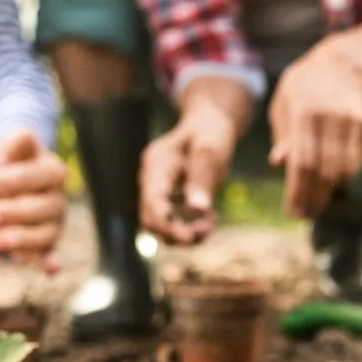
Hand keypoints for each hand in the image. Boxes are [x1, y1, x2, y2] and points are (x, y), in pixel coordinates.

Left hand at [0, 130, 66, 272]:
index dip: (2, 184)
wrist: (14, 185)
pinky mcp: (46, 244)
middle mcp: (58, 200)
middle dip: (10, 213)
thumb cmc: (11, 166)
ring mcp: (54, 224)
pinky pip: (48, 254)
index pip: (29, 178)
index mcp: (53, 171)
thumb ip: (14, 145)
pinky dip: (50, 262)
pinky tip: (51, 269)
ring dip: (23, 239)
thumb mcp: (9, 151)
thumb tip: (24, 134)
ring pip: (43, 234)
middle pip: (38, 209)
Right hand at [140, 104, 237, 245]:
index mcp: (157, 164)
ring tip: (210, 223)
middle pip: (150, 219)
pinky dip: (188, 224)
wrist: (208, 123)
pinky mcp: (165, 197)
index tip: (191, 238)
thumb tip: (198, 210)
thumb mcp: (211, 151)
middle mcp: (150, 179)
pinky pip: (170, 220)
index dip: (167, 225)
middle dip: (176, 232)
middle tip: (207, 230)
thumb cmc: (210, 133)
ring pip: (160, 223)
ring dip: (184, 231)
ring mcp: (155, 188)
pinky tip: (208, 217)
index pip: (153, 203)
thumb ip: (202, 179)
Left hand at [269, 40, 361, 219]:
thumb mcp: (282, 106)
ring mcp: (352, 120)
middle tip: (305, 214)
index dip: (298, 191)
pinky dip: (344, 176)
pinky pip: (357, 161)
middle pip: (325, 171)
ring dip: (329, 192)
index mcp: (303, 112)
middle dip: (314, 198)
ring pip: (344, 170)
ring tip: (316, 202)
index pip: (302, 162)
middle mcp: (330, 117)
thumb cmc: (301, 90)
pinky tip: (332, 182)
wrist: (338, 64)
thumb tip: (280, 164)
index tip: (293, 212)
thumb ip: (282, 136)